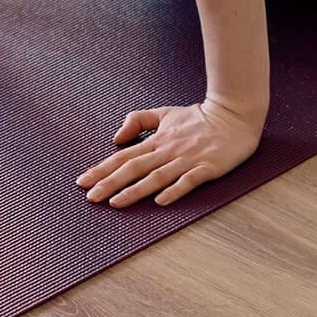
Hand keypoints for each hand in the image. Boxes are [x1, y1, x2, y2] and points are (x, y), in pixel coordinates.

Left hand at [75, 99, 264, 208]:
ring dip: (135, 190)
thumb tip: (117, 138)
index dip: (102, 169)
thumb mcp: (164, 113)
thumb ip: (139, 121)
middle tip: (91, 197)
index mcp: (157, 140)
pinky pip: (188, 181)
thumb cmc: (198, 117)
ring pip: (156, 177)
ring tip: (115, 203)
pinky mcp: (207, 168)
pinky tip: (160, 202)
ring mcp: (187, 160)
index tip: (83, 181)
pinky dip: (174, 191)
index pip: (123, 156)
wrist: (233, 116)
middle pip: (134, 168)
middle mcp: (168, 150)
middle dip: (110, 182)